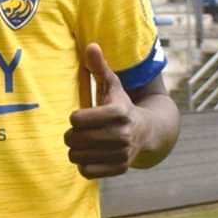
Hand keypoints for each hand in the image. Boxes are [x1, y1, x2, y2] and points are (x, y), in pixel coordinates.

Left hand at [64, 43, 145, 178]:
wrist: (147, 131)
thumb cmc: (121, 104)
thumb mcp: (112, 84)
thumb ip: (100, 66)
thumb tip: (91, 45)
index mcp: (119, 111)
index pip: (78, 119)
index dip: (75, 118)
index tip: (78, 116)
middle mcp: (123, 134)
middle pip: (76, 139)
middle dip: (71, 135)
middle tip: (76, 131)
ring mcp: (122, 153)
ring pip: (78, 157)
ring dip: (75, 150)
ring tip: (82, 142)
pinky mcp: (120, 168)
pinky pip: (87, 172)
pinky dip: (83, 165)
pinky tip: (89, 155)